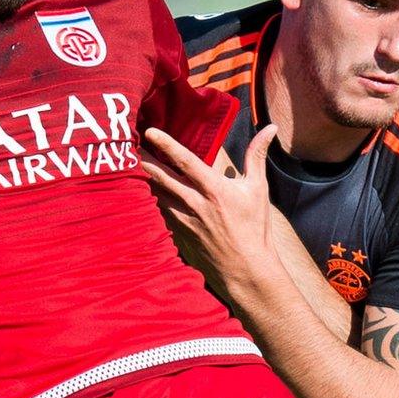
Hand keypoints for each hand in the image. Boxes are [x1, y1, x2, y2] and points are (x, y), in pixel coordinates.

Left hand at [140, 127, 278, 288]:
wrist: (246, 268)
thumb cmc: (255, 228)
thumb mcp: (258, 189)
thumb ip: (257, 156)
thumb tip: (270, 128)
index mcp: (215, 190)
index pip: (186, 162)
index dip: (167, 145)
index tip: (150, 132)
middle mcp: (195, 204)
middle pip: (162, 177)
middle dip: (144, 160)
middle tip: (128, 145)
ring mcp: (184, 220)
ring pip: (157, 194)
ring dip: (144, 179)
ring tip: (130, 164)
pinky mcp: (179, 233)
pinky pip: (160, 212)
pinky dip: (150, 200)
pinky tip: (140, 193)